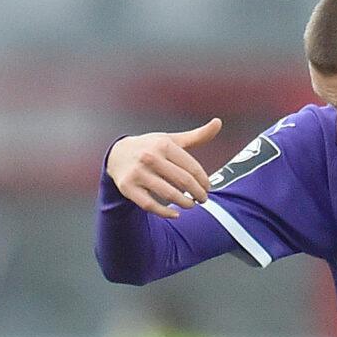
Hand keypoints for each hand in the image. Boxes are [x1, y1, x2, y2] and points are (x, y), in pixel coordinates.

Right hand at [107, 117, 222, 218]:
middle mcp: (150, 158)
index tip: (207, 188)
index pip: (192, 167)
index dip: (204, 181)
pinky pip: (150, 205)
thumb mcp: (171, 140)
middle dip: (198, 193)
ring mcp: (138, 173)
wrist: (117, 154)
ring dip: (185, 203)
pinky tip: (175, 214)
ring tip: (191, 204)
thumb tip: (219, 122)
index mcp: (163, 145)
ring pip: (169, 194)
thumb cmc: (150, 147)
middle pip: (183, 181)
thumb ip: (196, 136)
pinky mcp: (128, 188)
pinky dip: (165, 212)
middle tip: (203, 199)